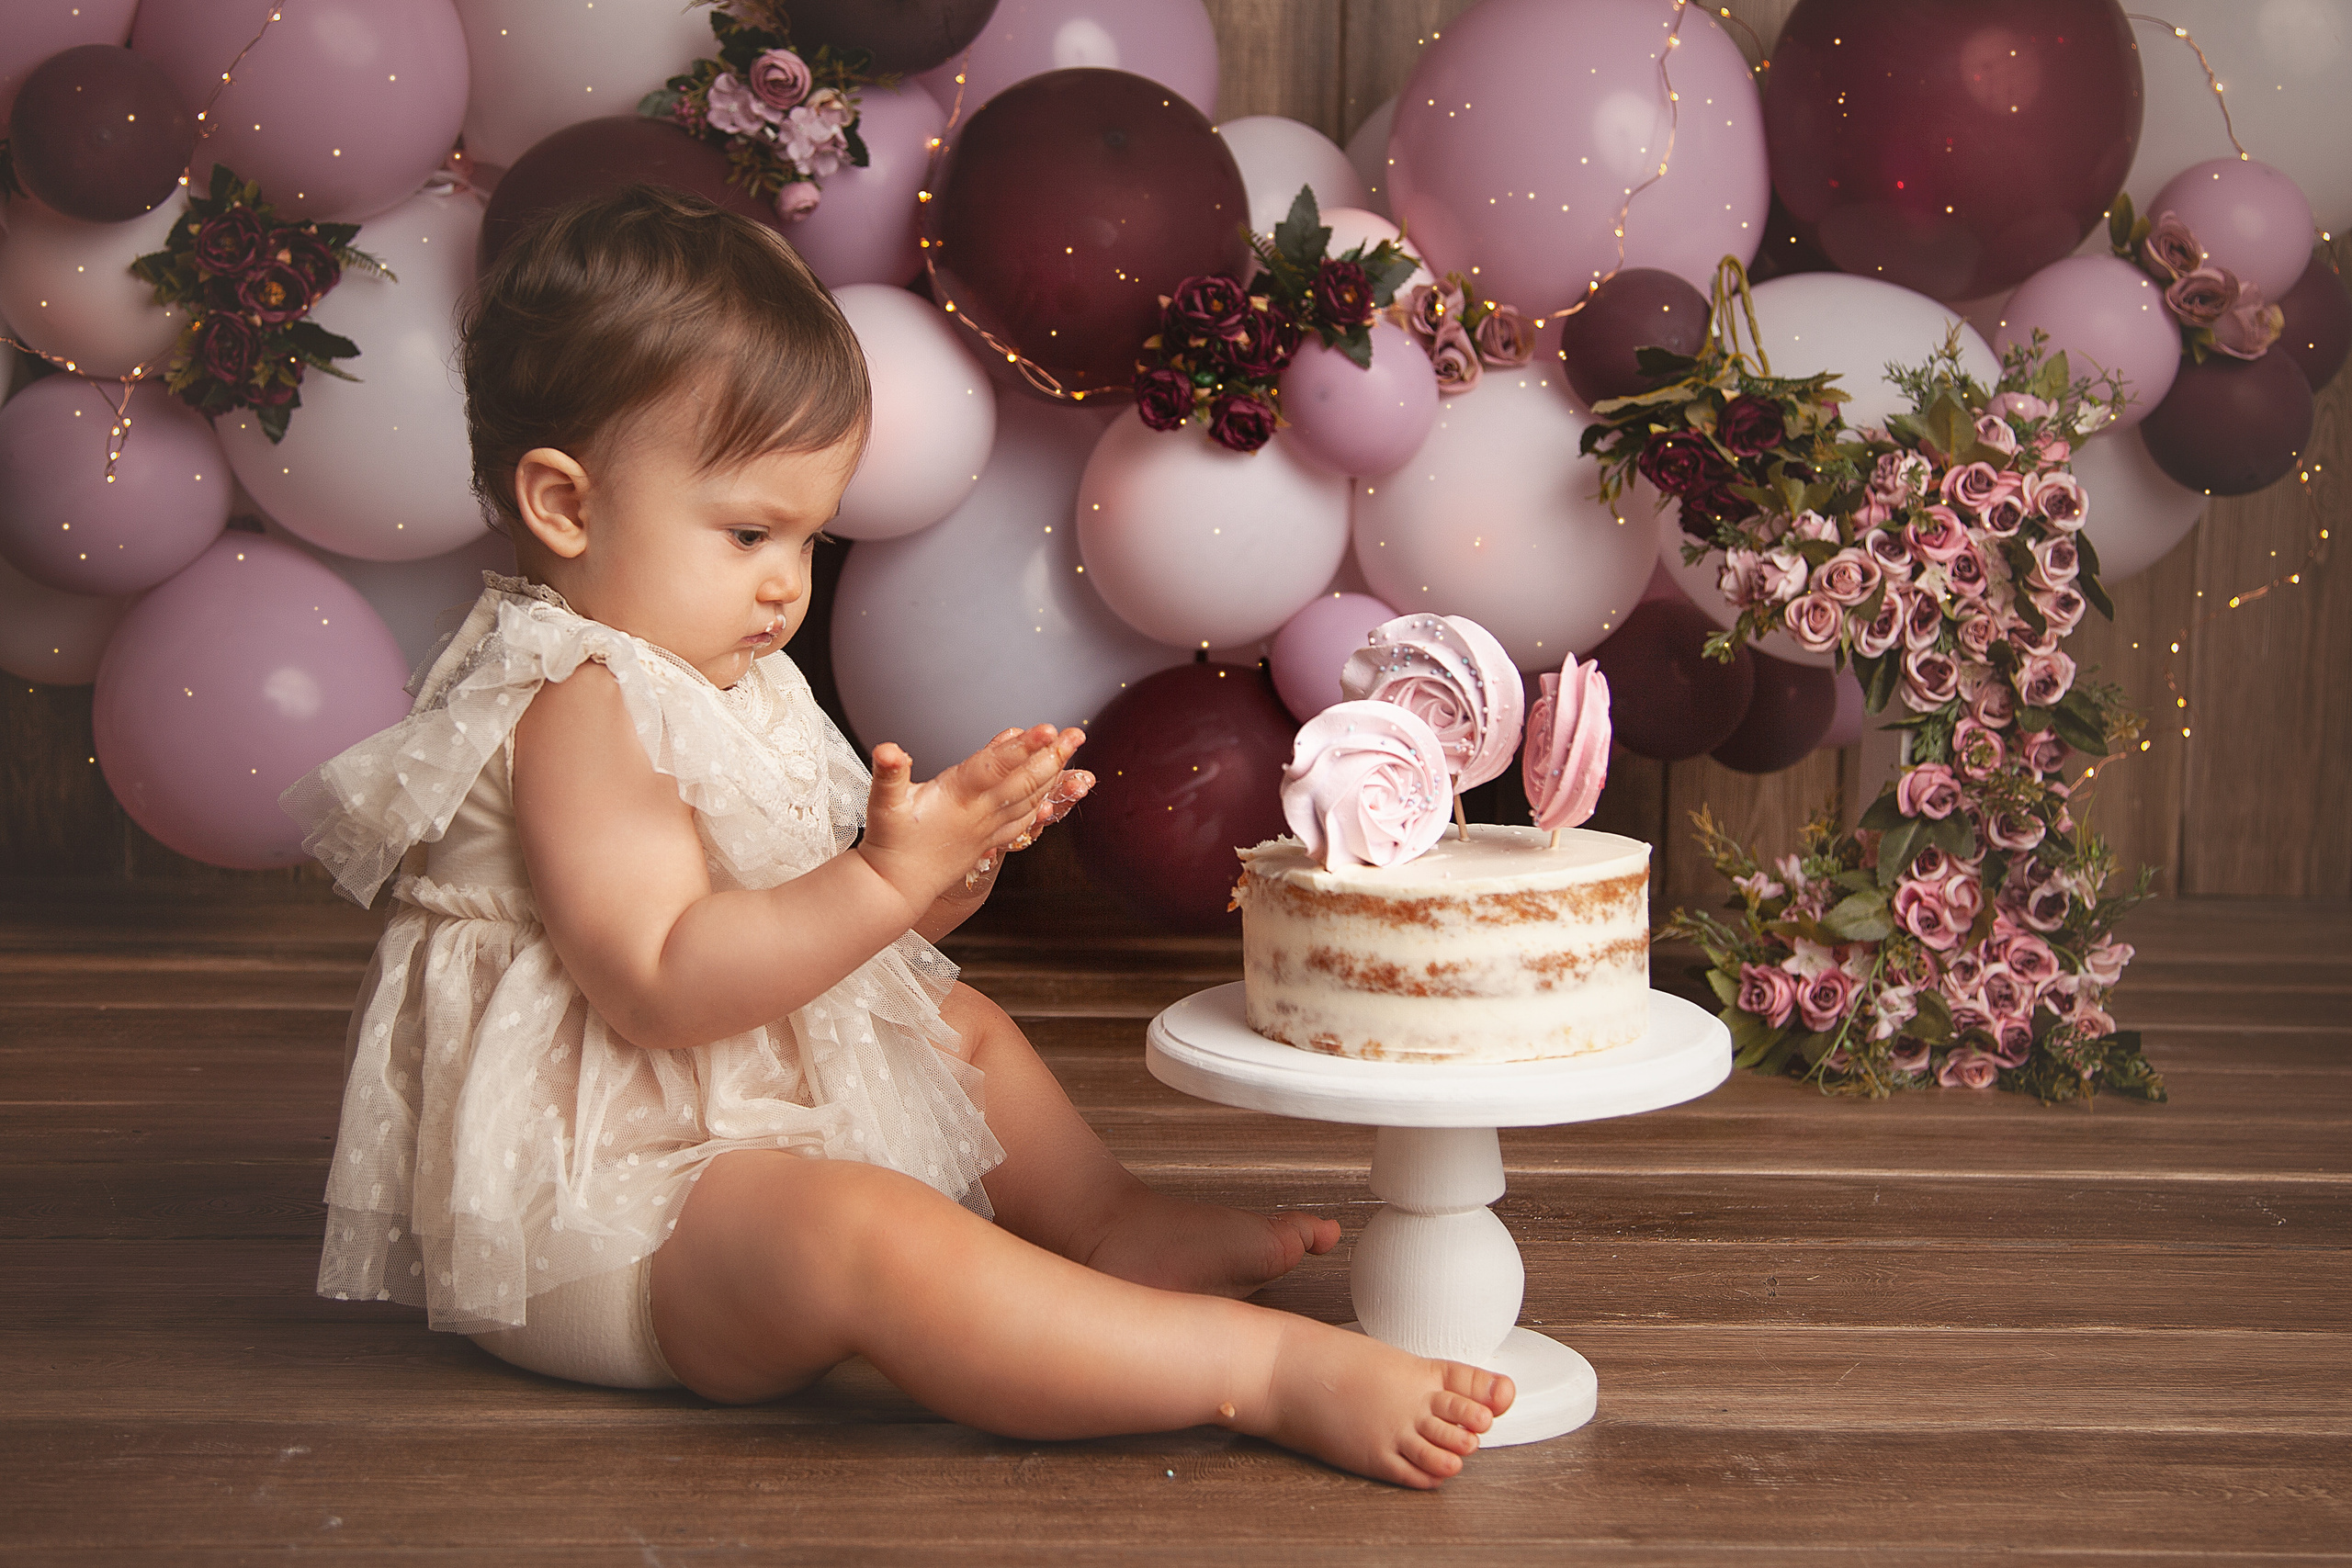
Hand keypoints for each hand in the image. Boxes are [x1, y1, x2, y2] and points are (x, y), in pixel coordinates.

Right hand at [859, 724, 1084, 916]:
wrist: (894, 890)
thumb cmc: (889, 843)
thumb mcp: (883, 804)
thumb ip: (888, 774)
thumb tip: (887, 749)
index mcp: (957, 797)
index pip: (996, 766)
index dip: (1023, 746)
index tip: (1048, 729)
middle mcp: (979, 813)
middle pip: (1023, 781)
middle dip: (1052, 756)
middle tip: (1076, 734)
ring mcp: (987, 830)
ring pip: (1028, 800)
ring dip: (1052, 776)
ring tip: (1070, 754)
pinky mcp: (987, 842)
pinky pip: (1022, 821)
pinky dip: (1040, 804)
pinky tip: (1051, 794)